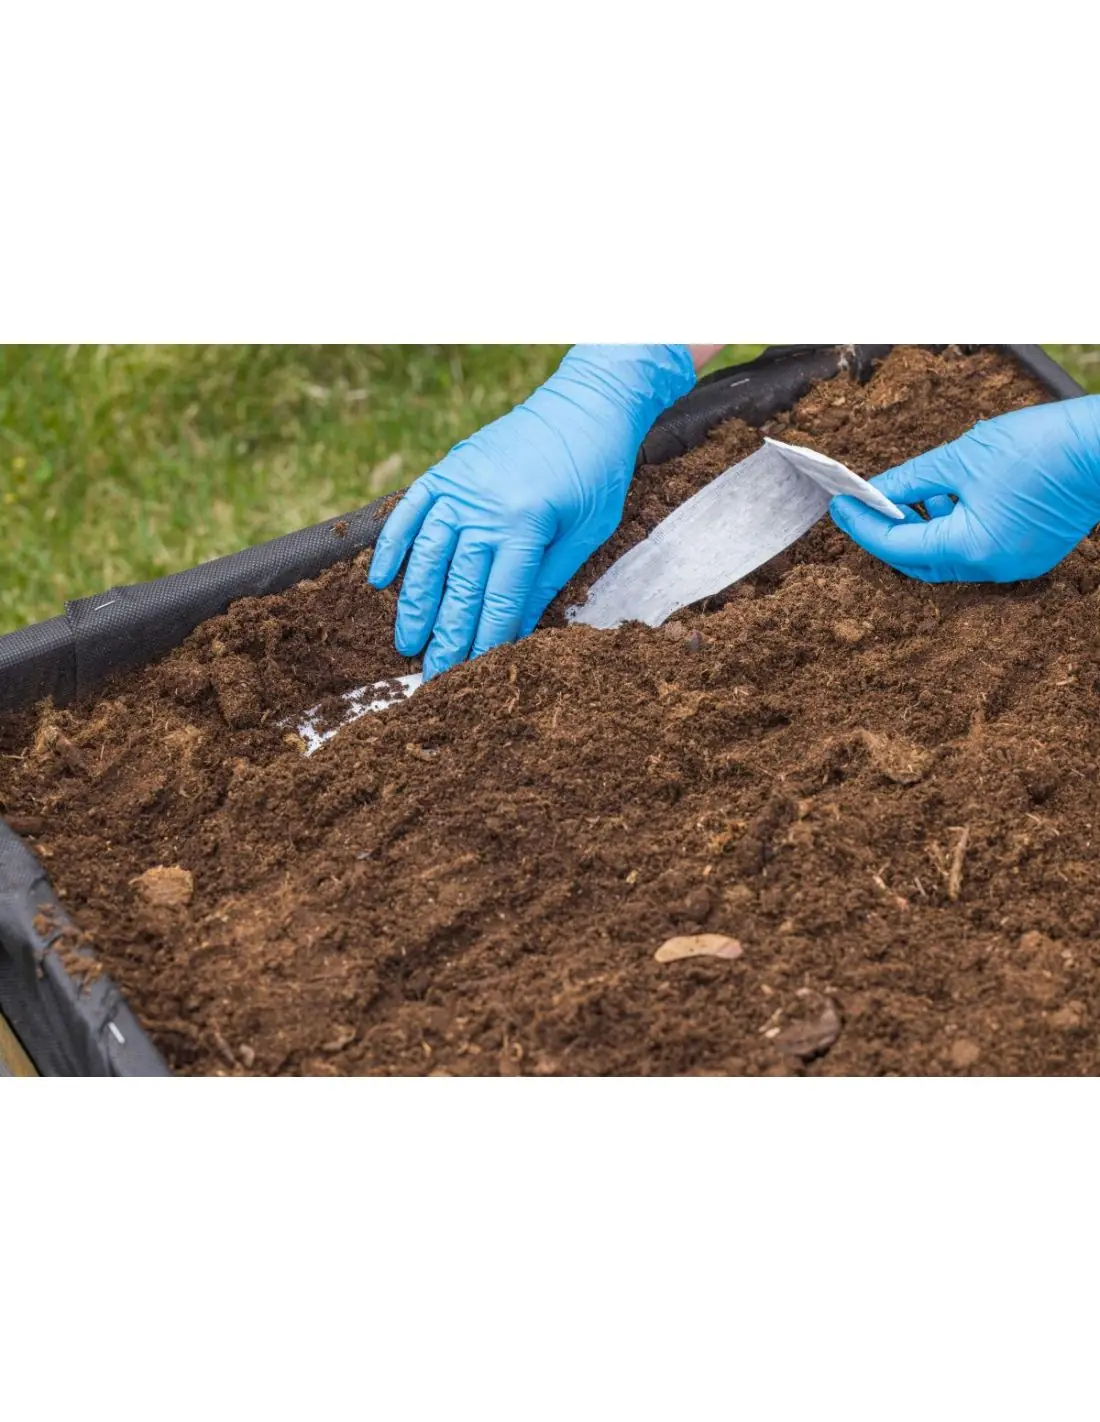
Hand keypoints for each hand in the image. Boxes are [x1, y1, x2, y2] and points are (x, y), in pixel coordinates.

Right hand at [368, 345, 696, 677]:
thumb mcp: (586, 532)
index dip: (484, 641)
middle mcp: (486, 507)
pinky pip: (410, 513)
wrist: (586, 403)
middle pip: (459, 586)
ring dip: (414, 603)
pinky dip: (393, 546)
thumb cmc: (596, 471)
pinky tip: (380, 581)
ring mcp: (460, 486)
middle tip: (431, 676)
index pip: (499, 599)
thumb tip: (515, 630)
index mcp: (527, 525)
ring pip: (427, 556)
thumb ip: (546, 579)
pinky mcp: (447, 470)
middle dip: (446, 636)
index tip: (471, 674)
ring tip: (406, 642)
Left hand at [830, 397, 1099, 581]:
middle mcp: (993, 566)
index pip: (898, 546)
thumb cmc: (1043, 446)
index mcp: (973, 547)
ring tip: (908, 492)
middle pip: (920, 561)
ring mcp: (1014, 563)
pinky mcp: (1028, 552)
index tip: (839, 506)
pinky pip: (976, 548)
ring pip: (948, 556)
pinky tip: (944, 495)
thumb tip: (876, 490)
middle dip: (888, 534)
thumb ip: (911, 479)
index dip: (863, 525)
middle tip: (862, 506)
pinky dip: (953, 528)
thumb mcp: (962, 457)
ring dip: (922, 528)